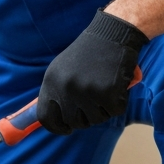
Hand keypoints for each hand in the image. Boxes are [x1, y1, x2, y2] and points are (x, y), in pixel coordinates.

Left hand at [38, 9, 147, 134]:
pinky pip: (114, 111)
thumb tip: (49, 118)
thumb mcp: (62, 69)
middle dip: (85, 117)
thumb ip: (55, 92)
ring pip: (96, 119)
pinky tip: (116, 85)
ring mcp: (86, 92)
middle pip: (73, 122)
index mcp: (51, 82)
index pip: (45, 118)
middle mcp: (66, 89)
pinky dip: (118, 101)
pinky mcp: (108, 94)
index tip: (66, 128)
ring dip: (103, 108)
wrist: (112, 34)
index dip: (57, 127)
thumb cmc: (88, 53)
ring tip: (104, 86)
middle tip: (93, 102)